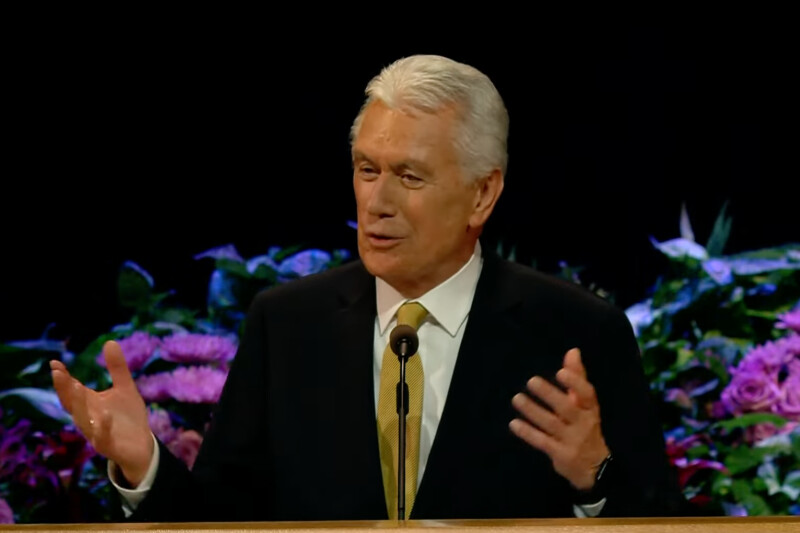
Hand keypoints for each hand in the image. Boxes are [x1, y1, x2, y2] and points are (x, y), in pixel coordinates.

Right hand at [50, 340, 153, 485]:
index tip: (55, 363)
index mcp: (89, 405)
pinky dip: (103, 428)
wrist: (142, 446)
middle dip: (65, 390)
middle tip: (58, 374)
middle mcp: (89, 419)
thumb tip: (109, 341)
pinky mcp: (109, 446)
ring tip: (77, 388)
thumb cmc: (128, 417)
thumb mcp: (124, 388)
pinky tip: (105, 416)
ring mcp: (97, 434)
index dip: (62, 379)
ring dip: (79, 406)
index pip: (71, 391)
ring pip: (83, 421)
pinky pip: (103, 438)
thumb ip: (117, 368)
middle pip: (72, 405)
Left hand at [509, 347, 609, 490]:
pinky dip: (528, 433)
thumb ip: (577, 378)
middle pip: (566, 408)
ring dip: (533, 411)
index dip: (575, 383)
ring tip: (516, 398)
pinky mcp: (561, 454)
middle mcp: (583, 424)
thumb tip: (572, 351)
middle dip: (549, 394)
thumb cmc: (585, 427)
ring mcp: (572, 441)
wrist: (595, 468)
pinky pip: (542, 442)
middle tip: (531, 381)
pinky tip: (514, 423)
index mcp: (590, 409)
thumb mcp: (585, 405)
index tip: (561, 372)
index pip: (587, 394)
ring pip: (551, 424)